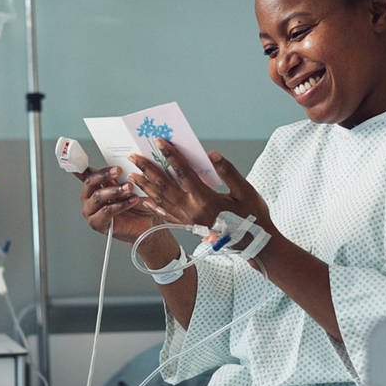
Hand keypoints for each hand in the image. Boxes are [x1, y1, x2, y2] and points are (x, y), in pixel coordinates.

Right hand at [77, 165, 158, 242]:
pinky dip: (121, 205)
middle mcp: (88, 197)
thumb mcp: (130, 185)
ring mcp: (90, 211)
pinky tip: (132, 200)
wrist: (146, 223)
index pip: (87, 172)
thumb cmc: (136, 203)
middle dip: (104, 175)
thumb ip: (122, 175)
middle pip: (89, 182)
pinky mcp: (96, 223)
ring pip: (98, 197)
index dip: (89, 165)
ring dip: (115, 191)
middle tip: (119, 171)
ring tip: (129, 188)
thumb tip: (121, 163)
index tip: (96, 161)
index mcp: (93, 185)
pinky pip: (106, 211)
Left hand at [129, 140, 272, 241]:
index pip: (183, 172)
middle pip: (164, 186)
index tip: (159, 141)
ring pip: (161, 200)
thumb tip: (212, 155)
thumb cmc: (252, 217)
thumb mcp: (245, 191)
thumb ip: (228, 172)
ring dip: (145, 186)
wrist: (254, 244)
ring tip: (132, 175)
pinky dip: (153, 205)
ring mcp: (188, 220)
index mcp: (205, 199)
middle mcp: (192, 210)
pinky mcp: (188, 226)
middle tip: (134, 156)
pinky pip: (165, 215)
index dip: (170, 155)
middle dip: (147, 169)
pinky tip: (145, 199)